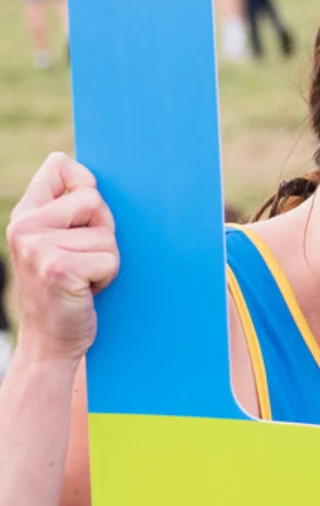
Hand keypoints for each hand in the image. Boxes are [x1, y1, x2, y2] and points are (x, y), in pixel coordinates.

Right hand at [6, 153, 118, 364]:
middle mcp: (24, 227)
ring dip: (106, 258)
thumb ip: (68, 209)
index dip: (85, 182)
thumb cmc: (66, 287)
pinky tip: (86, 290)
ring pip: (106, 235)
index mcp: (25, 215)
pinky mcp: (59, 269)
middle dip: (103, 230)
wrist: (50, 341)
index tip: (85, 211)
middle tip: (83, 258)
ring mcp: (38, 248)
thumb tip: (81, 170)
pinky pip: (110, 258)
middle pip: (94, 199)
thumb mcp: (58, 241)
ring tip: (83, 277)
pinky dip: (108, 276)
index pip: (59, 165)